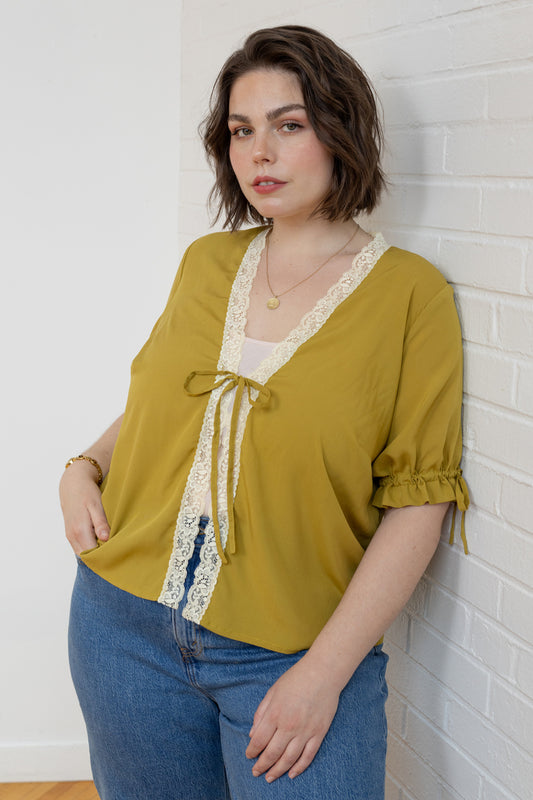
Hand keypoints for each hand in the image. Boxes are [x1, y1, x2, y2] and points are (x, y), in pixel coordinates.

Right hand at [59, 461, 109, 553]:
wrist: (72, 484)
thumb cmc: (86, 492)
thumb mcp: (96, 505)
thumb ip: (100, 523)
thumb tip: (106, 538)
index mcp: (80, 530)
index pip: (92, 553)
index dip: (105, 556)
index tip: (118, 554)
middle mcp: (72, 536)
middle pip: (87, 556)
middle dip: (101, 557)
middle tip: (117, 552)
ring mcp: (70, 536)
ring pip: (83, 553)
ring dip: (95, 552)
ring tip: (110, 547)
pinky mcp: (70, 534)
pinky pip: (80, 547)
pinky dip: (89, 547)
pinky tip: (101, 541)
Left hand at [245, 654, 339, 782]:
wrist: (323, 673)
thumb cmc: (295, 679)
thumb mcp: (273, 691)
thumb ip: (261, 713)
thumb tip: (253, 734)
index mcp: (275, 714)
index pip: (259, 740)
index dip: (252, 751)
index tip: (249, 756)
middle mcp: (289, 726)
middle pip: (272, 753)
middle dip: (262, 765)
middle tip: (256, 773)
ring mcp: (305, 731)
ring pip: (289, 759)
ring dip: (277, 771)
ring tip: (269, 777)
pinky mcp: (319, 733)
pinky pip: (308, 756)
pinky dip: (299, 768)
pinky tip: (291, 774)